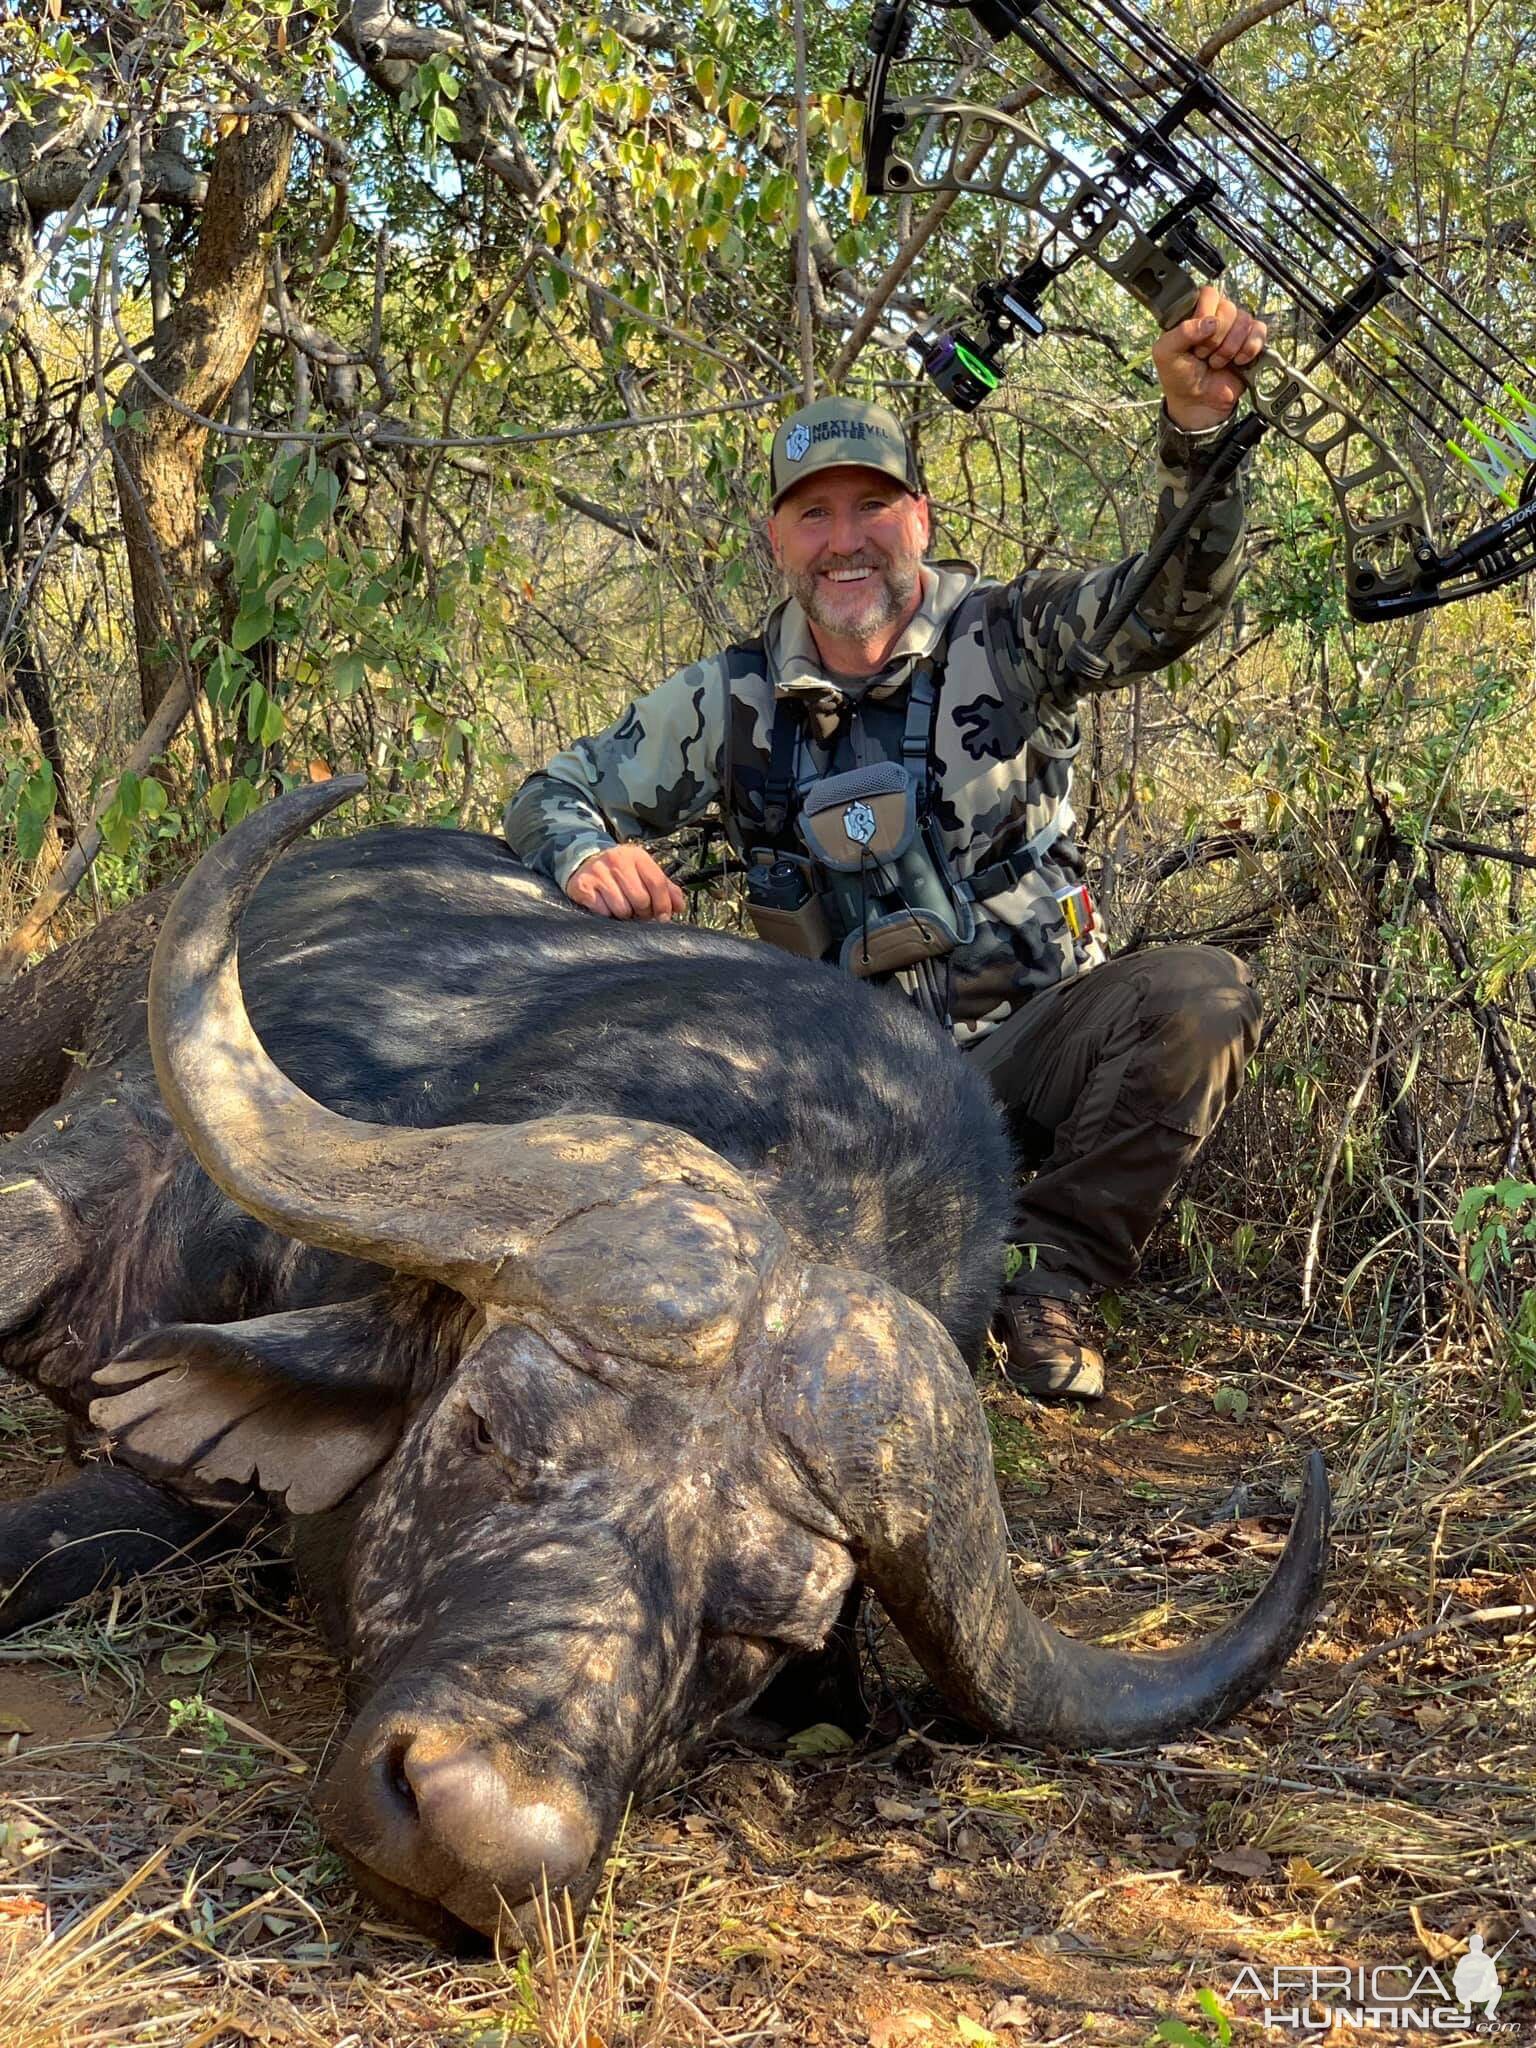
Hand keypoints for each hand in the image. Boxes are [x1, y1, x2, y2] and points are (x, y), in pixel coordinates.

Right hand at [566, 844, 685, 919]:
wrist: (584, 863)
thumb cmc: (620, 872)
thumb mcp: (643, 872)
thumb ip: (664, 887)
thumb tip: (679, 907)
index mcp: (637, 856)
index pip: (657, 883)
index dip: (663, 904)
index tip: (663, 917)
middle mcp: (617, 860)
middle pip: (641, 899)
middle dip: (643, 912)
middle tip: (639, 912)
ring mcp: (598, 872)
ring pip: (622, 909)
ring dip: (625, 915)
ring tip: (623, 909)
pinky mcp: (583, 885)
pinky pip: (603, 912)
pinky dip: (608, 915)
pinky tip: (607, 907)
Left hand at [1153, 285, 1266, 433]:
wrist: (1198, 403)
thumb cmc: (1179, 377)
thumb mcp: (1166, 353)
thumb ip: (1180, 332)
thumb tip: (1209, 321)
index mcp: (1195, 313)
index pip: (1209, 294)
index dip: (1204, 314)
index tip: (1196, 339)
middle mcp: (1217, 316)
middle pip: (1228, 308)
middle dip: (1216, 338)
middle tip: (1204, 355)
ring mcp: (1236, 328)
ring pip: (1244, 320)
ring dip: (1229, 348)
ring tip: (1217, 362)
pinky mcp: (1252, 341)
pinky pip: (1259, 331)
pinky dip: (1249, 349)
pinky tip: (1237, 361)